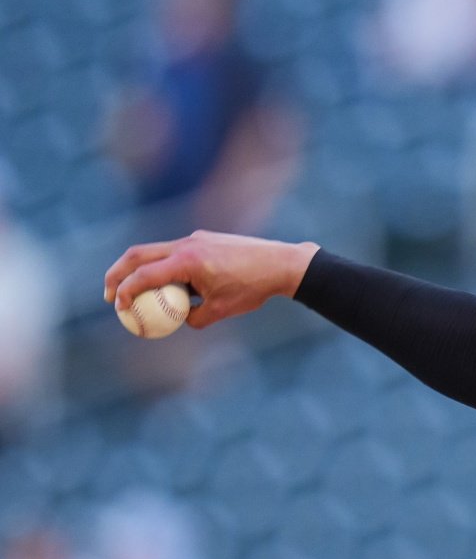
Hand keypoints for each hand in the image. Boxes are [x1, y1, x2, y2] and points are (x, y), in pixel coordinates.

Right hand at [104, 230, 319, 328]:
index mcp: (187, 261)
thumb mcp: (220, 311)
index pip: (144, 275)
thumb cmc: (253, 289)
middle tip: (110, 295)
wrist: (282, 264)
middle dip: (117, 274)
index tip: (118, 307)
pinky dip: (164, 266)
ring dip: (140, 269)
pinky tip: (174, 287)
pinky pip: (174, 252)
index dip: (125, 291)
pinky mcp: (204, 238)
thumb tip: (177, 319)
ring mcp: (195, 238)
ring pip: (155, 251)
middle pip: (137, 254)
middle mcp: (187, 244)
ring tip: (137, 293)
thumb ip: (192, 318)